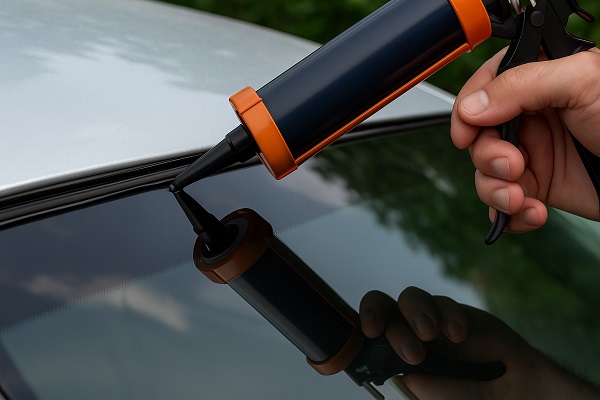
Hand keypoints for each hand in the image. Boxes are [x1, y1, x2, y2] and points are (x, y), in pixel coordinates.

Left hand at [359, 287, 599, 398]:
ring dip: (415, 312)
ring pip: (409, 297)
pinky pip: (442, 302)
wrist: (512, 392)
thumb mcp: (442, 399)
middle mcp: (405, 335)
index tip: (371, 333)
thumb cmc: (468, 398)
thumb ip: (424, 388)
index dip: (362, 326)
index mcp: (391, 358)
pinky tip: (459, 334)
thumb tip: (406, 374)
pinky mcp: (452, 313)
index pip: (365, 334)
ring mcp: (428, 321)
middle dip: (385, 317)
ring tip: (430, 334)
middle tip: (410, 347)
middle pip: (380, 306)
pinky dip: (448, 314)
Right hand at [451, 48, 599, 232]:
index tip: (466, 133)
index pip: (483, 90)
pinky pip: (504, 204)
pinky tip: (532, 213)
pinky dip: (511, 215)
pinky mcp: (539, 187)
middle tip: (513, 166)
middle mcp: (530, 119)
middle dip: (488, 158)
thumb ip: (521, 86)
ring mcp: (532, 155)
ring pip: (486, 174)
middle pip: (479, 138)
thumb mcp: (580, 83)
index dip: (466, 112)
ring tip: (520, 196)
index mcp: (536, 84)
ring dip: (496, 190)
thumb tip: (471, 108)